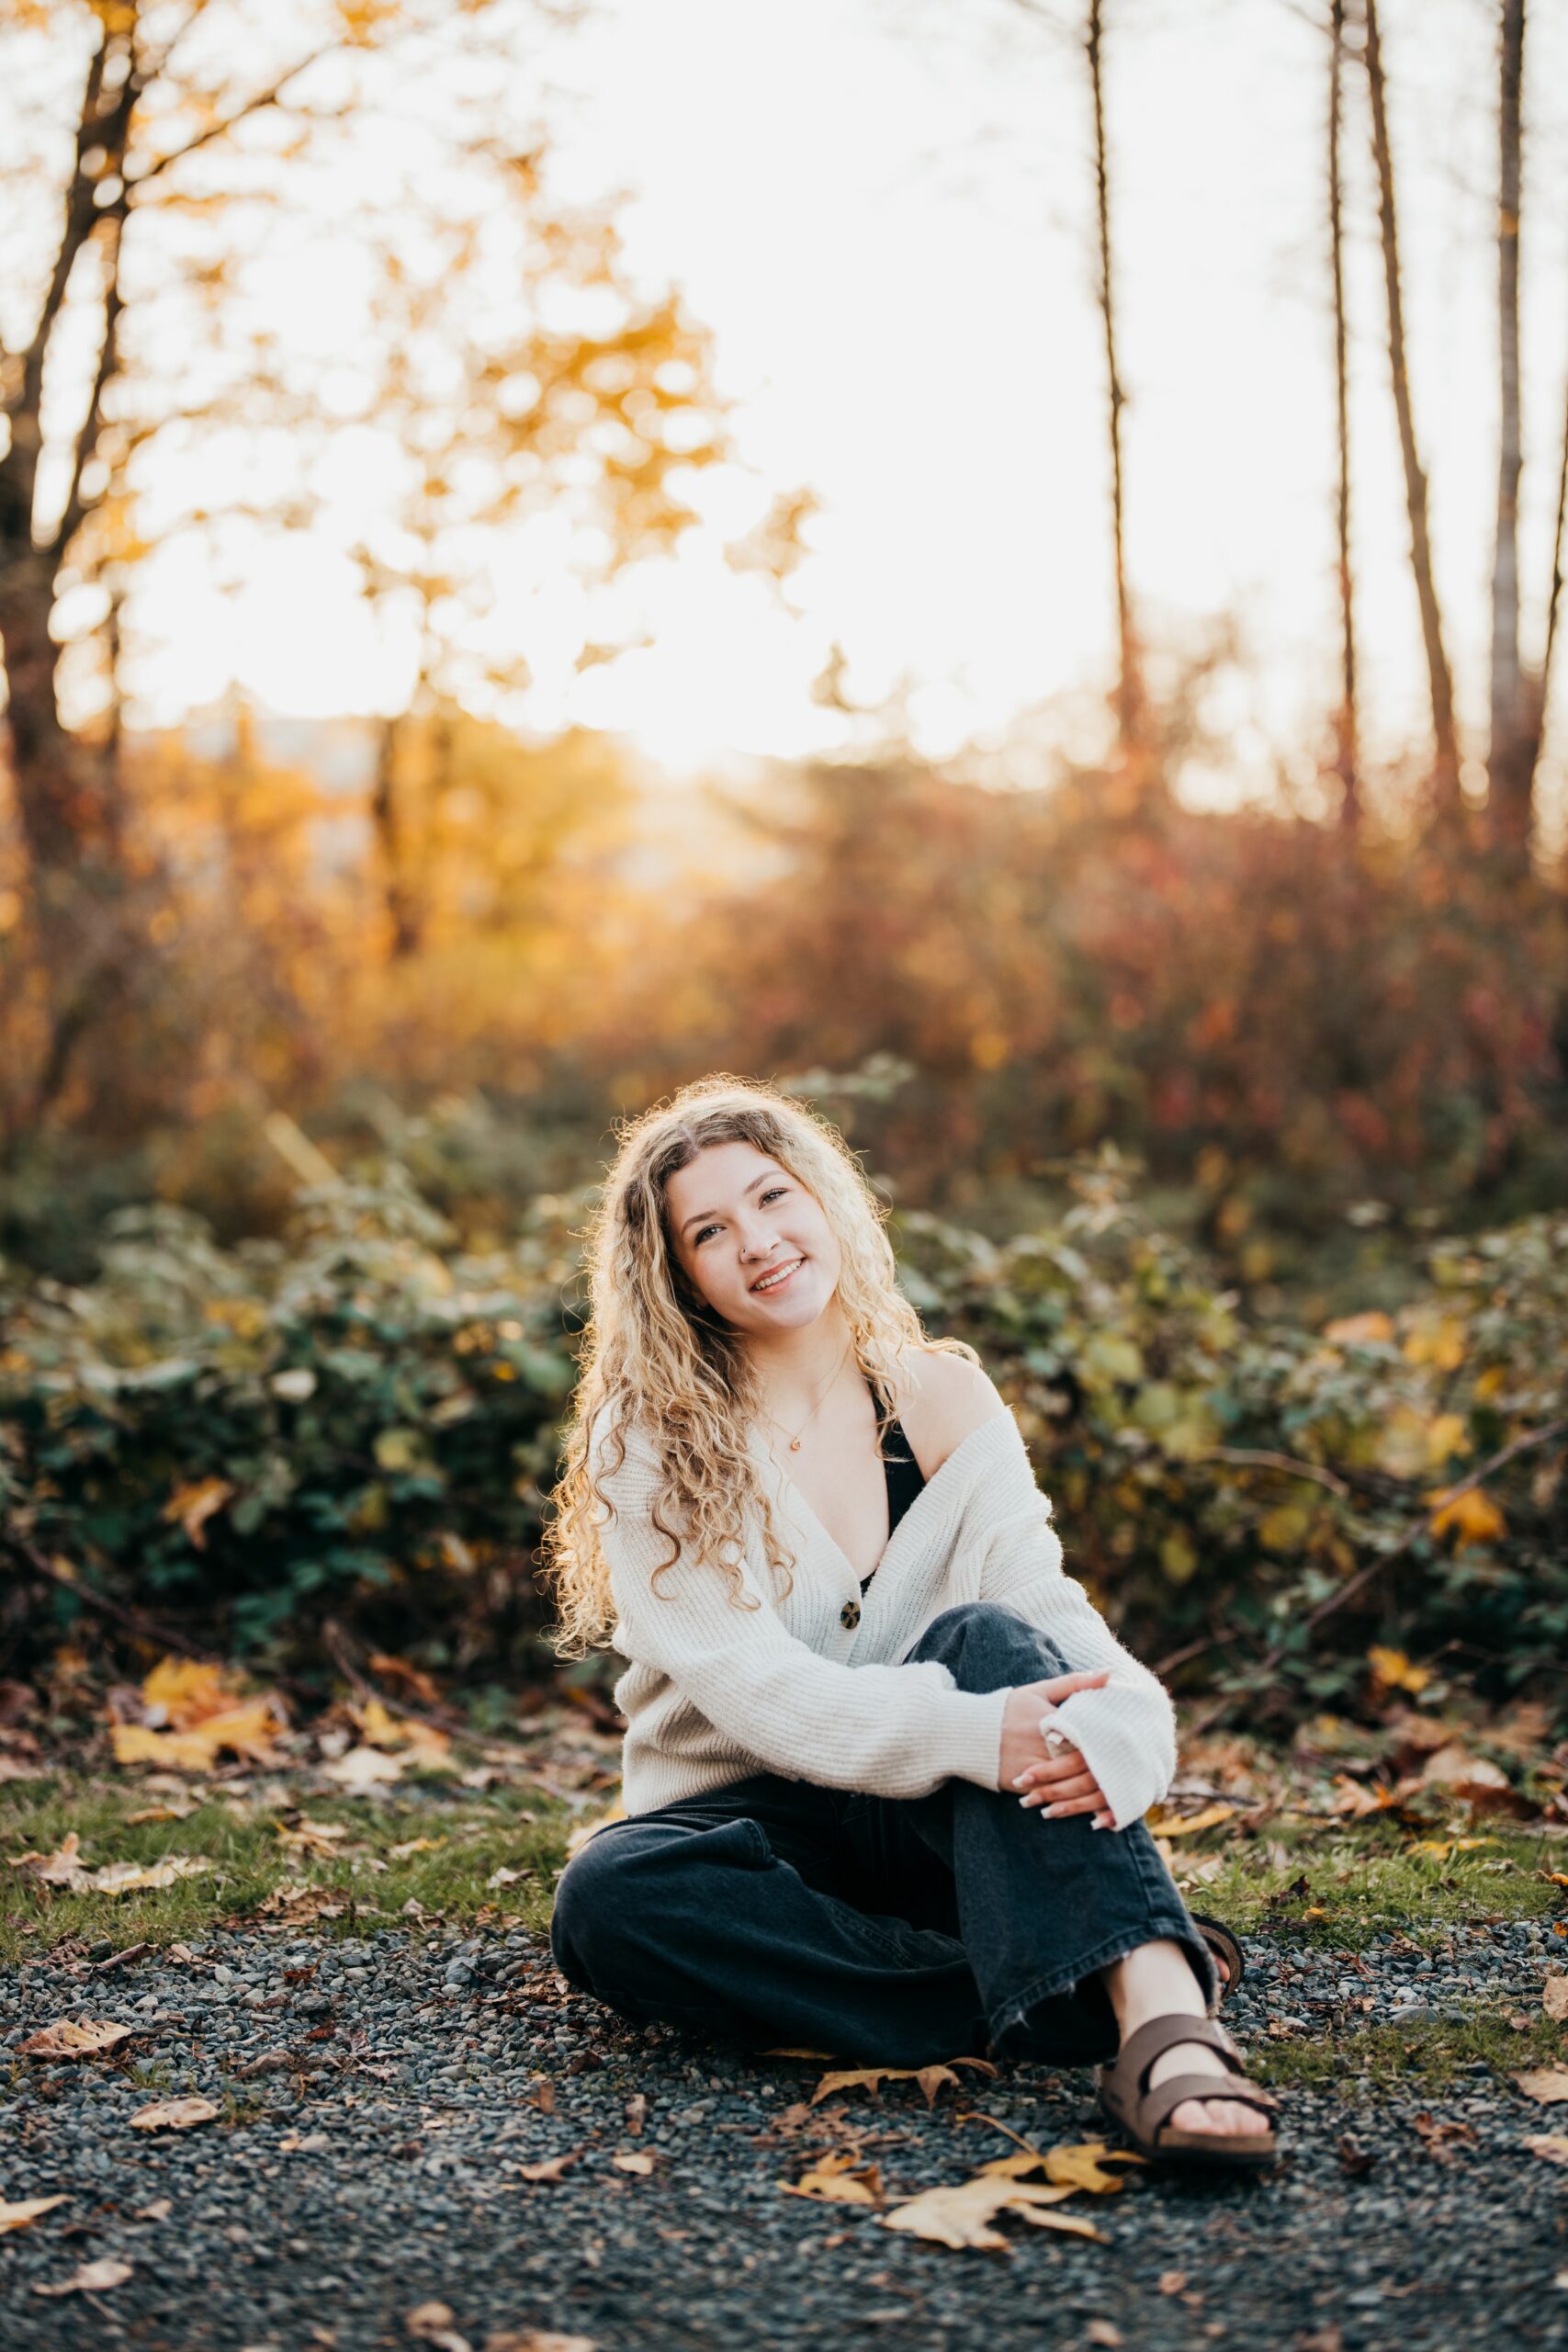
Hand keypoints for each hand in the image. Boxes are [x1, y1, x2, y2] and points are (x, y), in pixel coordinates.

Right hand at [998, 1667, 1114, 1829]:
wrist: (968, 1731)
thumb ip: (1075, 1683)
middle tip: (1130, 1780)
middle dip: (1104, 1775)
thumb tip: (1110, 1673)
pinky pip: (1048, 1796)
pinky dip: (1067, 1805)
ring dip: (1089, 1795)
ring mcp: (1029, 1766)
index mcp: (1049, 1721)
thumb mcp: (1040, 1691)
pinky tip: (1087, 1811)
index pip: (1087, 1737)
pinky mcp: (1018, 1783)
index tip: (1130, 1750)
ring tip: (1113, 1801)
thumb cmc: (1009, 1708)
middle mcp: (1039, 1745)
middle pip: (1080, 1764)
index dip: (1109, 1747)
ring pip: (1067, 1785)